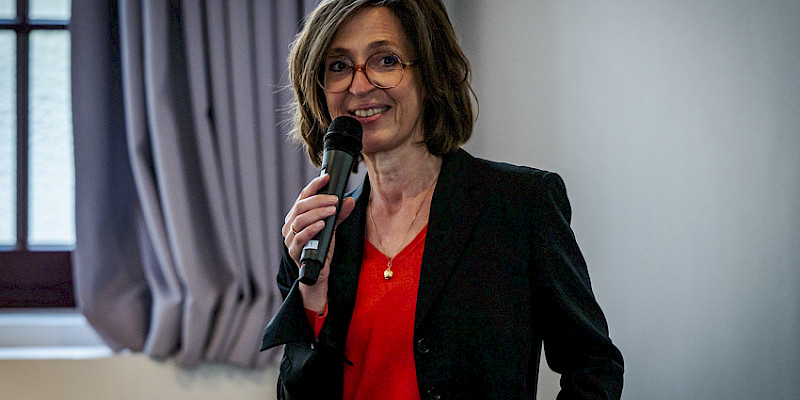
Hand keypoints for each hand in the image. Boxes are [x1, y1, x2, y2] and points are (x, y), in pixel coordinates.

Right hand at [282, 174, 355, 310]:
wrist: (318, 273)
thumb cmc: (322, 248)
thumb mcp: (332, 228)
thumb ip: (339, 215)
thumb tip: (349, 200)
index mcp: (297, 216)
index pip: (303, 196)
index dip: (314, 186)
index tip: (326, 178)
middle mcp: (290, 225)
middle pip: (300, 207)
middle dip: (318, 200)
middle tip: (334, 200)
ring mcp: (290, 239)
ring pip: (299, 220)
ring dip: (316, 213)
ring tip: (331, 211)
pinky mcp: (294, 252)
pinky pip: (299, 238)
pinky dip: (311, 230)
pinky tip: (322, 225)